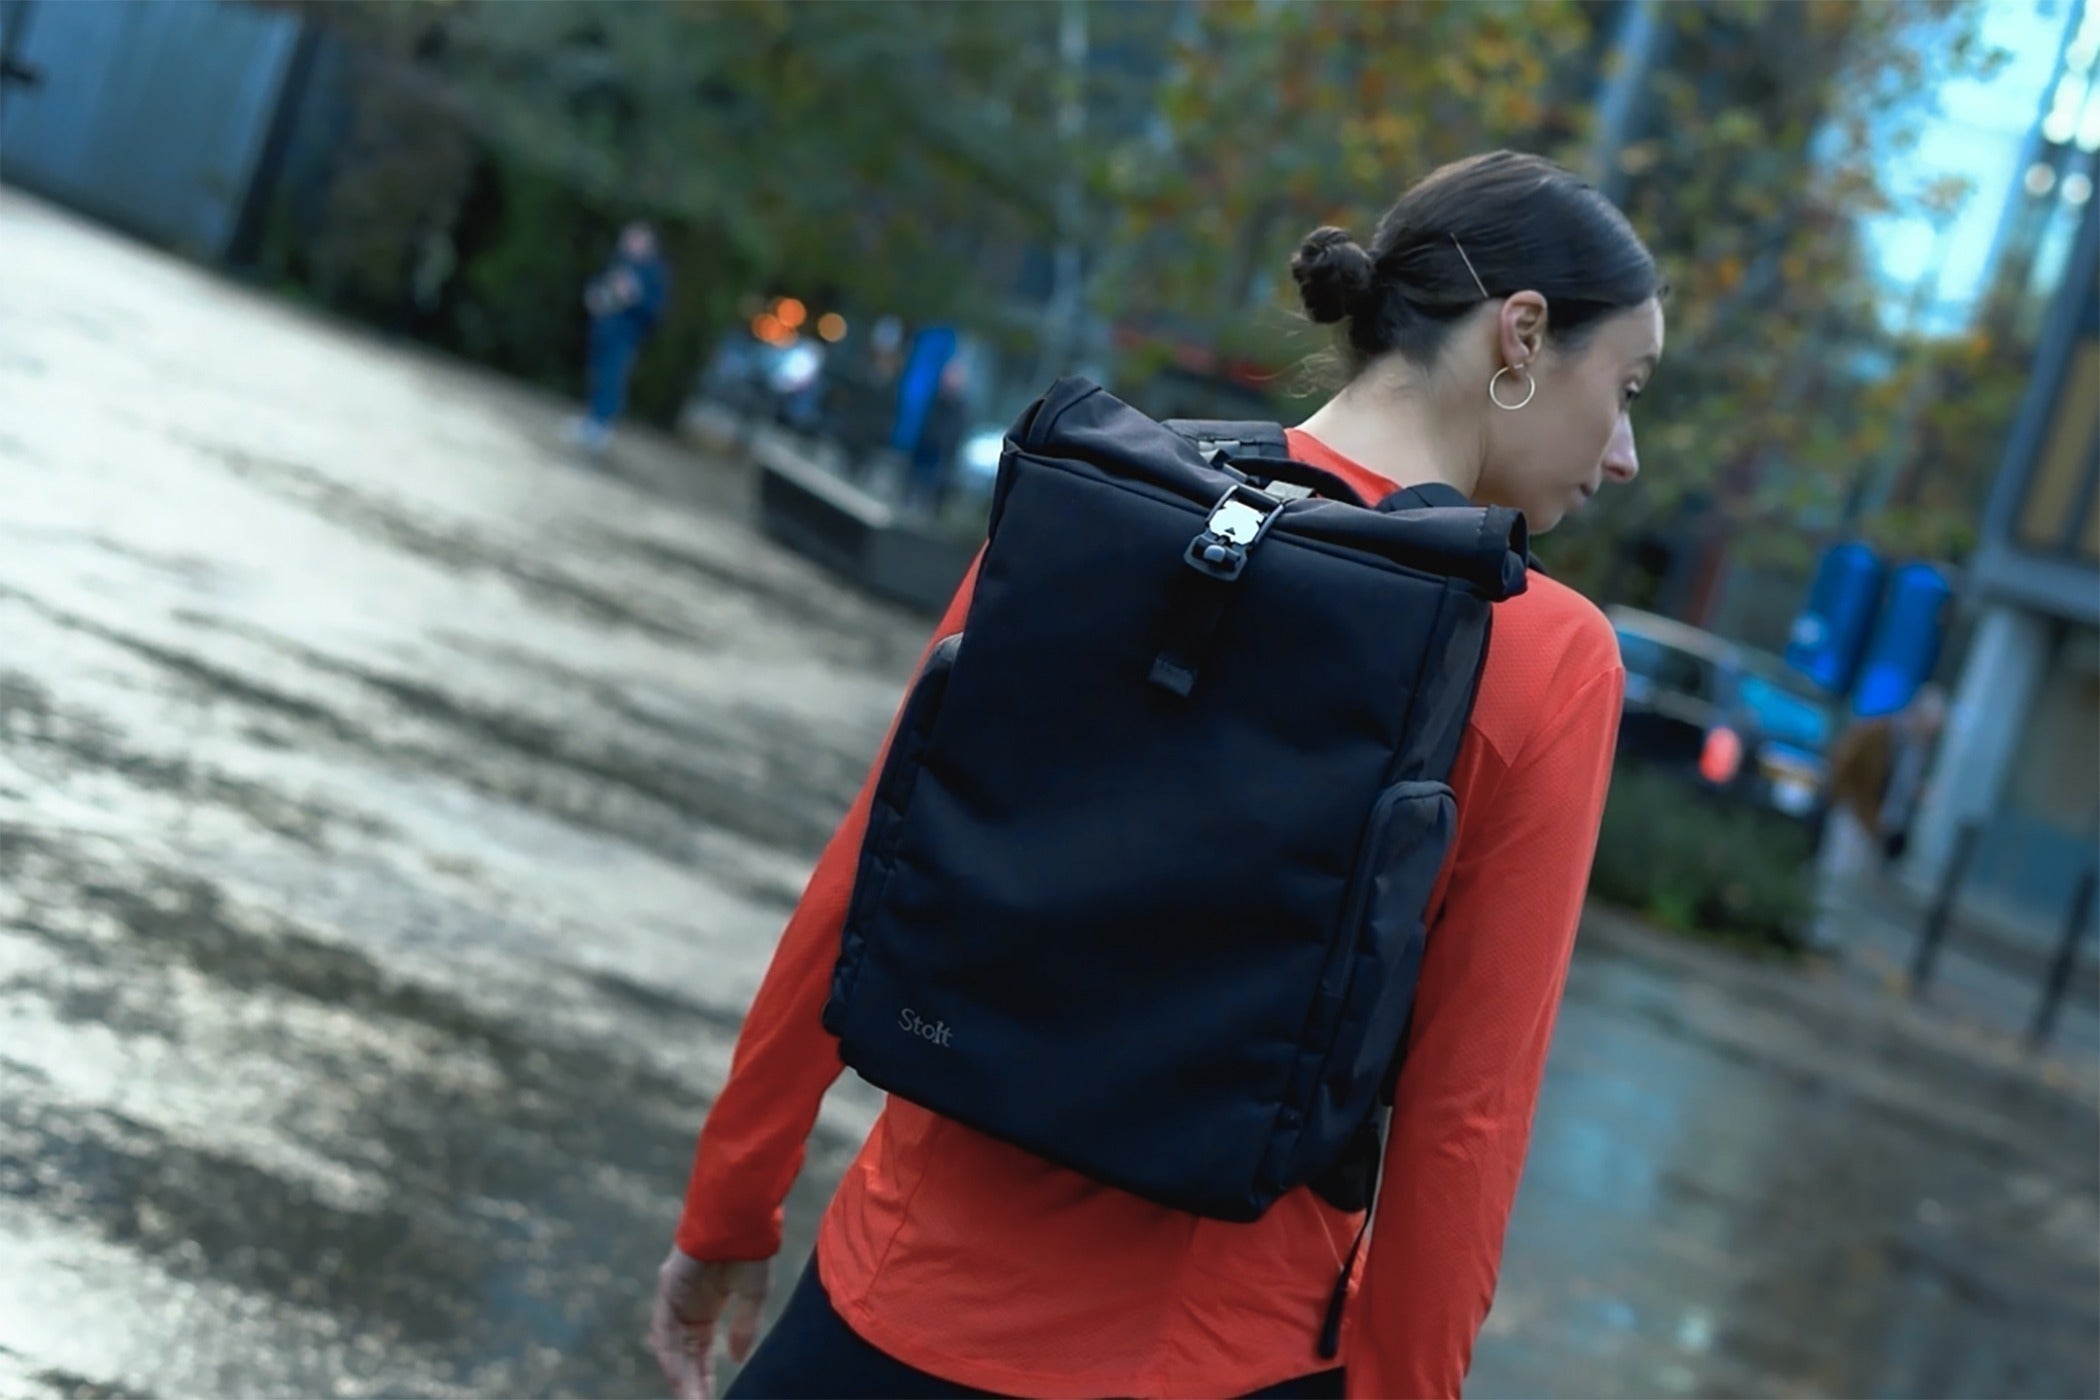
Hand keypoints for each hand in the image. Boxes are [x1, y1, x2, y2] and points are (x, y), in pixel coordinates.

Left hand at [650, 1247, 770, 1399]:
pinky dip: (672, 1357)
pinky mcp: (666, 1290)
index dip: (704, 1376)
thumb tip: (736, 1358)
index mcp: (705, 1308)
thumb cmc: (750, 1248)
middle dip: (692, 1384)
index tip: (710, 1399)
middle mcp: (685, 1307)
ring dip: (681, 1378)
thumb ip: (743, 1327)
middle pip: (683, 1356)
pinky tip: (682, 1379)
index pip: (699, 1352)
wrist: (742, 1216)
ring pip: (671, 1349)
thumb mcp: (753, 1295)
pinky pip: (664, 1331)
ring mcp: (674, 1300)